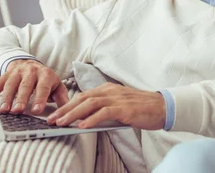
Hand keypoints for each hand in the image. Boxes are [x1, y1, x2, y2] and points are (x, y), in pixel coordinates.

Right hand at [0, 59, 68, 114]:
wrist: (31, 65)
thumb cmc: (45, 80)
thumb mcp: (57, 86)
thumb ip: (62, 98)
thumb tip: (68, 112)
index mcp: (46, 75)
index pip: (43, 87)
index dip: (40, 99)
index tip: (36, 111)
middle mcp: (31, 72)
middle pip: (25, 85)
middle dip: (21, 98)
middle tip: (18, 111)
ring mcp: (17, 72)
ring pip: (10, 84)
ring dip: (6, 97)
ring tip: (4, 110)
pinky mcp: (5, 75)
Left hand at [46, 83, 165, 130]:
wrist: (163, 106)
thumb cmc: (142, 108)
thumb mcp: (119, 106)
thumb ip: (104, 109)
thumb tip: (85, 120)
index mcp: (108, 89)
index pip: (83, 95)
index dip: (67, 104)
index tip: (55, 113)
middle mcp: (110, 91)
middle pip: (82, 98)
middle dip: (64, 109)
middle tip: (51, 119)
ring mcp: (117, 98)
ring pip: (89, 104)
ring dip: (73, 114)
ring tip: (61, 123)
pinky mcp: (124, 108)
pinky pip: (104, 112)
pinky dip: (91, 119)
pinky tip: (82, 126)